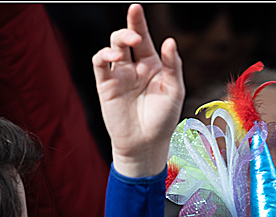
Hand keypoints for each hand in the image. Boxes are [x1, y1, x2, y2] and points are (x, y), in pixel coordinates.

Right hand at [92, 3, 184, 177]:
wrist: (145, 145)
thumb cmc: (163, 120)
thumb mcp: (175, 92)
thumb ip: (173, 66)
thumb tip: (170, 41)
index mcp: (153, 66)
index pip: (145, 39)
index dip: (139, 22)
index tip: (136, 8)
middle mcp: (135, 67)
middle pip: (127, 38)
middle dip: (129, 28)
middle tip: (134, 34)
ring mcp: (119, 75)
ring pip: (113, 47)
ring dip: (118, 41)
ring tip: (126, 45)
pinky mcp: (105, 84)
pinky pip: (100, 63)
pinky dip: (104, 55)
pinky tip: (114, 57)